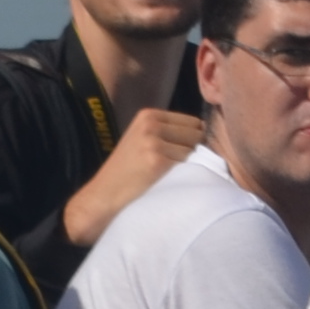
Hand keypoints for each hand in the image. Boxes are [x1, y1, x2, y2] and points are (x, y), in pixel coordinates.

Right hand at [62, 107, 211, 245]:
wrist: (104, 194)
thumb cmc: (127, 170)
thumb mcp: (142, 138)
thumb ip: (167, 131)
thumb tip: (204, 130)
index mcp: (148, 115)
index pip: (193, 121)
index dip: (192, 139)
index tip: (176, 152)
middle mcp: (151, 124)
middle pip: (197, 134)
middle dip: (192, 149)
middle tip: (171, 164)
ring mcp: (154, 141)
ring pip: (194, 150)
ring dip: (187, 163)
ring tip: (165, 172)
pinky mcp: (157, 160)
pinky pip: (188, 164)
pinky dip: (182, 174)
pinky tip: (164, 179)